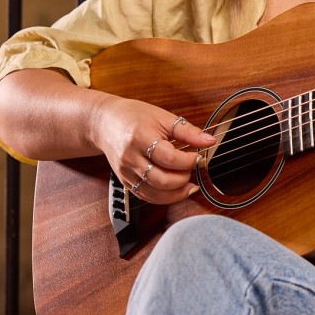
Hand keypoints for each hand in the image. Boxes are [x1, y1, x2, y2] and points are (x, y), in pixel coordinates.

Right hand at [90, 95, 215, 203]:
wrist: (104, 122)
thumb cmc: (133, 116)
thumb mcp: (162, 117)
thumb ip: (187, 131)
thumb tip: (209, 141)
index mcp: (140, 138)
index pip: (169, 158)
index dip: (189, 161)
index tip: (198, 157)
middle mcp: (130, 158)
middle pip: (161, 180)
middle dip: (183, 178)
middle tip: (192, 168)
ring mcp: (125, 172)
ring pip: (153, 194)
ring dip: (176, 193)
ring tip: (188, 183)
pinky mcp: (124, 182)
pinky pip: (145, 196)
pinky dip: (163, 197)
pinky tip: (175, 190)